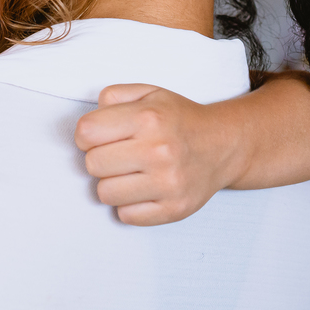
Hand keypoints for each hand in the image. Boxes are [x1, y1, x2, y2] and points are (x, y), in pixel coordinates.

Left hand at [74, 84, 243, 226]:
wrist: (224, 145)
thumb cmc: (179, 120)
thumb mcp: (149, 93)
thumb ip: (113, 96)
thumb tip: (88, 124)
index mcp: (148, 118)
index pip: (86, 132)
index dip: (86, 135)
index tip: (99, 137)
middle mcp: (159, 151)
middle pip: (92, 165)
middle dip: (100, 159)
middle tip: (119, 155)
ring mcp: (168, 183)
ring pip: (105, 193)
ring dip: (113, 184)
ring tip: (131, 173)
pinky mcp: (174, 209)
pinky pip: (126, 216)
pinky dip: (130, 205)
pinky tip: (144, 189)